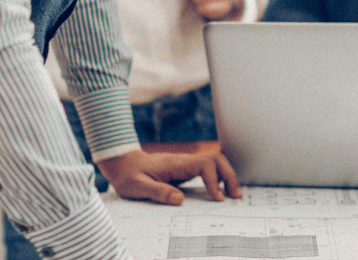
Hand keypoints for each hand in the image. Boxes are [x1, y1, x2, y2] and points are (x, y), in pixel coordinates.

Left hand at [98, 149, 240, 204]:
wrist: (122, 162)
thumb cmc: (128, 174)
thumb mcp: (138, 186)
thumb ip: (158, 192)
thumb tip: (180, 199)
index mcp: (175, 164)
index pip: (205, 165)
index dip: (214, 181)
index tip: (217, 199)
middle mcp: (184, 161)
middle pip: (217, 159)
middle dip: (229, 176)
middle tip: (235, 196)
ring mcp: (185, 163)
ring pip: (215, 162)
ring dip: (226, 176)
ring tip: (232, 195)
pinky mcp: (185, 169)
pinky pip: (208, 169)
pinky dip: (218, 178)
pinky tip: (220, 191)